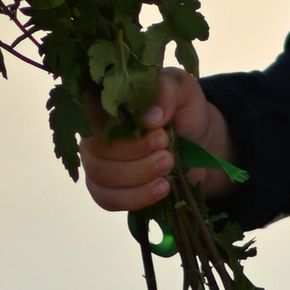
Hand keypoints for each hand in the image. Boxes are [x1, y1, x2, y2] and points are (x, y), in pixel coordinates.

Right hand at [78, 67, 234, 213]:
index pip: (89, 111)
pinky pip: (107, 200)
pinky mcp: (107, 190)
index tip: (154, 126)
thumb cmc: (183, 110)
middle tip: (166, 146)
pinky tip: (161, 188)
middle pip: (96, 149)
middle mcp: (94, 135)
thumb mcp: (182, 89)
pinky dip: (136, 197)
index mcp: (105, 104)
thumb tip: (149, 118)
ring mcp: (97, 164)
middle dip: (135, 151)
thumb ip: (167, 91)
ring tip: (169, 164)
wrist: (200, 142)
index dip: (117, 123)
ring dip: (139, 174)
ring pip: (101, 176)